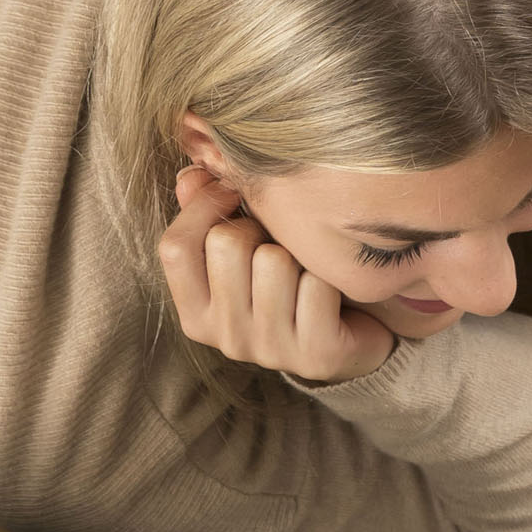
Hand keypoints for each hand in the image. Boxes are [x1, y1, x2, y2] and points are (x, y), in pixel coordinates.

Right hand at [158, 170, 393, 383]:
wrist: (357, 329)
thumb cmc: (290, 279)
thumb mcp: (244, 247)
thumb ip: (208, 214)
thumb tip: (191, 176)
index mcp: (197, 315)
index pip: (174, 248)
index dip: (203, 206)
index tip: (231, 192)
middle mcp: (227, 338)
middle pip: (226, 244)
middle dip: (256, 228)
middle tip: (275, 243)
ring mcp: (270, 350)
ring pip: (273, 261)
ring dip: (297, 254)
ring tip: (304, 270)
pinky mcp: (316, 355)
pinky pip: (316, 285)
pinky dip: (330, 277)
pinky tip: (333, 295)